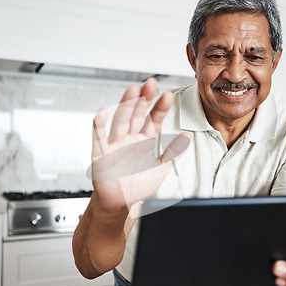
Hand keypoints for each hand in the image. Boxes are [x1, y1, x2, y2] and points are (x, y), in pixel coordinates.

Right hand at [90, 78, 189, 217]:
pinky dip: (98, 126)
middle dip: (143, 99)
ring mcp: (115, 144)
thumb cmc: (136, 184)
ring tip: (132, 90)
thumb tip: (187, 137)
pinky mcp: (101, 154)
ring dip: (125, 105)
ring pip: (120, 120)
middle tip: (151, 84)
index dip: (160, 108)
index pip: (153, 120)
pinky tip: (101, 113)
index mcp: (143, 140)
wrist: (119, 202)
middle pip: (136, 114)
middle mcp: (129, 138)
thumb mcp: (160, 167)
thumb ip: (173, 151)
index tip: (168, 96)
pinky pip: (99, 139)